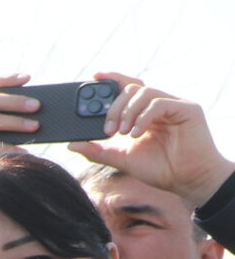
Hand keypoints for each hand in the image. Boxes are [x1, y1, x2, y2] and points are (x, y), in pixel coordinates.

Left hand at [74, 73, 234, 208]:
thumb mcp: (122, 159)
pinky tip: (136, 133)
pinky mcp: (187, 109)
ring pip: (144, 92)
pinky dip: (144, 116)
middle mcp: (159, 105)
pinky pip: (160, 103)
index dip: (113, 80)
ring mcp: (174, 105)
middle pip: (132, 89)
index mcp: (145, 113)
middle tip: (108, 129)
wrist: (185, 181)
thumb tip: (71, 144)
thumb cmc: (159, 168)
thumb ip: (98, 151)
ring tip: (123, 132)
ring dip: (128, 111)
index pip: (128, 88)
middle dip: (114, 106)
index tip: (94, 77)